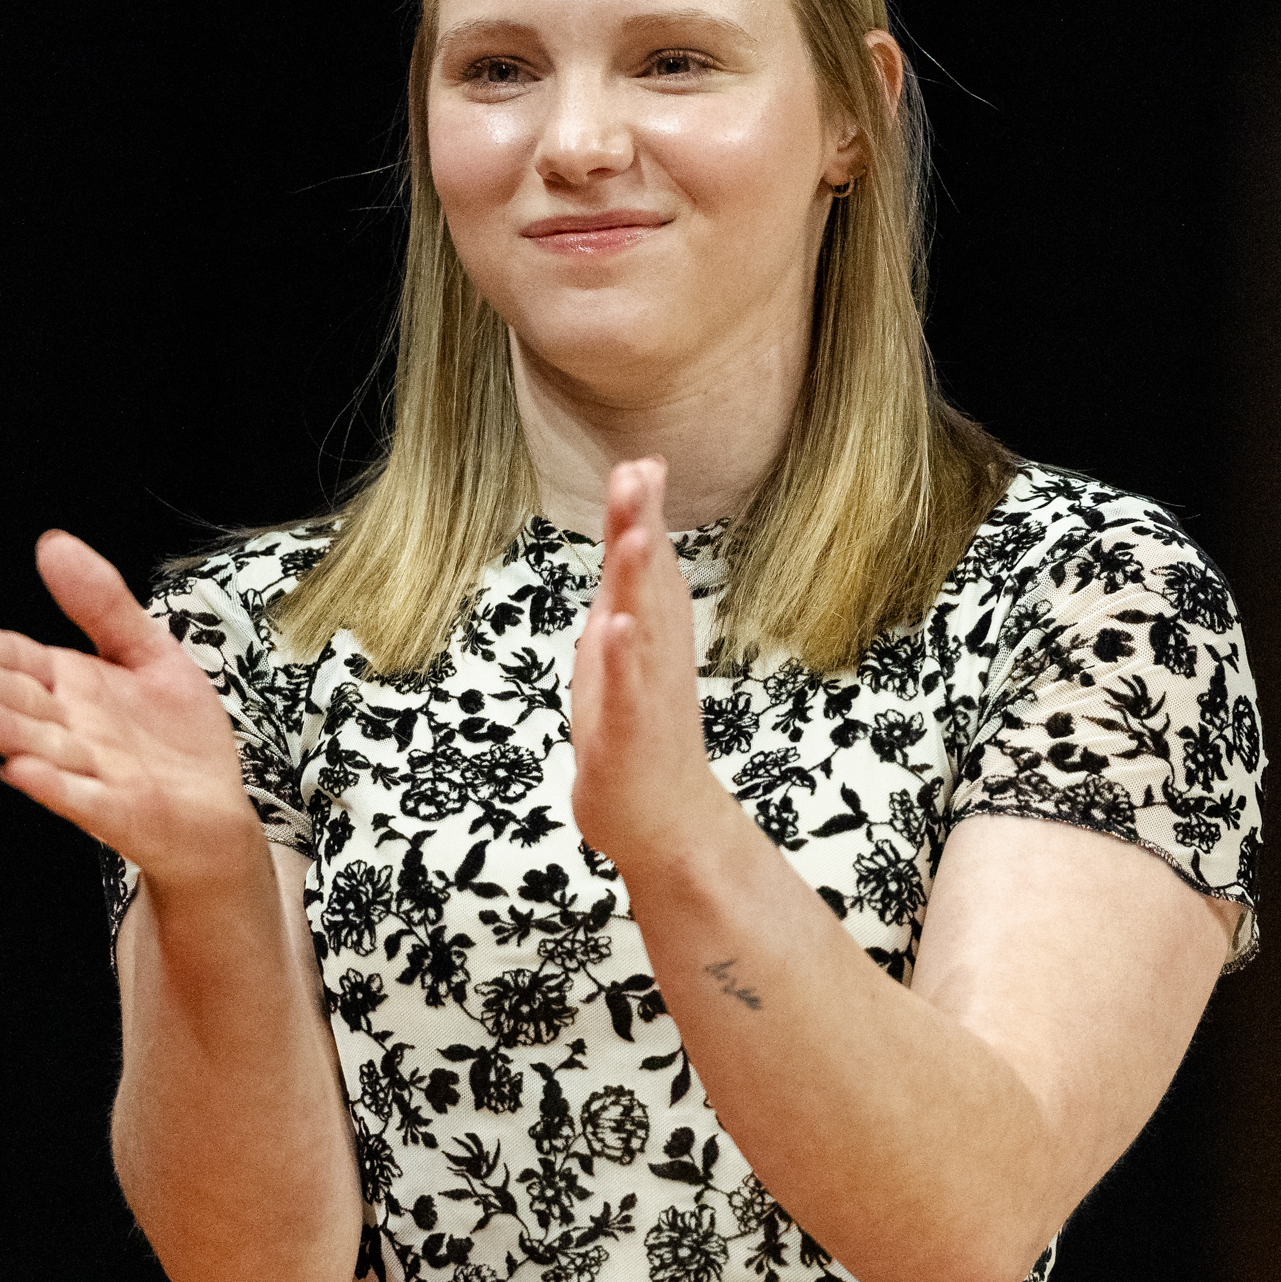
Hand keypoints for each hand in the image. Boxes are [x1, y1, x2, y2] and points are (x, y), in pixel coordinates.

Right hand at [0, 531, 261, 889]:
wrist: (215, 812)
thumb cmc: (176, 739)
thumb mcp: (148, 651)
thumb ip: (102, 604)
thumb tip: (53, 543)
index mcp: (73, 686)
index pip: (17, 660)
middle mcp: (73, 728)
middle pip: (18, 701)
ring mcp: (92, 771)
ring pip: (40, 746)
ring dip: (3, 730)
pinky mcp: (119, 810)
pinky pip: (81, 797)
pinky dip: (53, 784)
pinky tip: (22, 770)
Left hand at [570, 460, 734, 875]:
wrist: (665, 820)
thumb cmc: (639, 733)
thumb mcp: (622, 650)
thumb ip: (626, 590)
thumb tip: (631, 530)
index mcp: (652, 633)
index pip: (646, 563)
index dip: (643, 513)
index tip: (641, 461)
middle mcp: (656, 654)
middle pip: (649, 582)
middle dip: (643, 527)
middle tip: (639, 471)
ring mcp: (646, 692)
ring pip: (642, 628)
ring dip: (638, 582)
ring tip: (635, 534)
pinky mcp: (631, 732)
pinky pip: (627, 690)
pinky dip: (622, 659)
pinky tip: (615, 626)